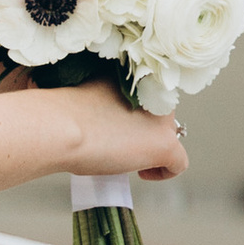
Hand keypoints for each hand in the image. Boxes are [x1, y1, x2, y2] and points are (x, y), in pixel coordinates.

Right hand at [61, 79, 186, 185]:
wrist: (65, 125)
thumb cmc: (68, 112)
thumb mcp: (95, 93)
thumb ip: (113, 98)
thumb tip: (115, 116)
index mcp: (138, 71)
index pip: (150, 92)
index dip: (138, 111)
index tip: (122, 123)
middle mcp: (156, 89)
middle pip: (162, 113)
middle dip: (146, 128)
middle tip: (122, 141)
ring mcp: (163, 117)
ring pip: (169, 135)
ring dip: (152, 146)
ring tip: (127, 156)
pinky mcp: (166, 143)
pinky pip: (178, 162)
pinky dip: (164, 172)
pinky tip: (142, 173)